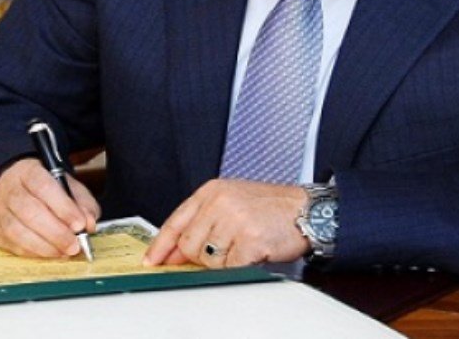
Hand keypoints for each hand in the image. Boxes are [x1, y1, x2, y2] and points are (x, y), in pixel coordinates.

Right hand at [0, 157, 100, 258]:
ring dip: (45, 246)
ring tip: (65, 252)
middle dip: (56, 232)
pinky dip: (34, 253)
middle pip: (29, 211)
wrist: (11, 187)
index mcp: (28, 172)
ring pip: (17, 231)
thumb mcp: (67, 185)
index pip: (43, 186)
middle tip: (75, 245)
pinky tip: (51, 253)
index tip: (79, 224)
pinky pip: (13, 246)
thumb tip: (89, 223)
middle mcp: (9, 190)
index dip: (62, 207)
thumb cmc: (43, 187)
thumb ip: (82, 202)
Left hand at [143, 179, 308, 267]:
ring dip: (225, 261)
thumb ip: (202, 222)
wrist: (307, 209)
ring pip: (209, 259)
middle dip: (202, 256)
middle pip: (189, 245)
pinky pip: (230, 267)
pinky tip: (253, 251)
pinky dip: (240, 266)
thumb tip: (176, 252)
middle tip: (226, 249)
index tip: (152, 260)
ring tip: (244, 245)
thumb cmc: (271, 207)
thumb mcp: (232, 202)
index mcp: (211, 191)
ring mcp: (234, 220)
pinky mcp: (249, 240)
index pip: (176, 221)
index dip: (161, 245)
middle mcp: (220, 202)